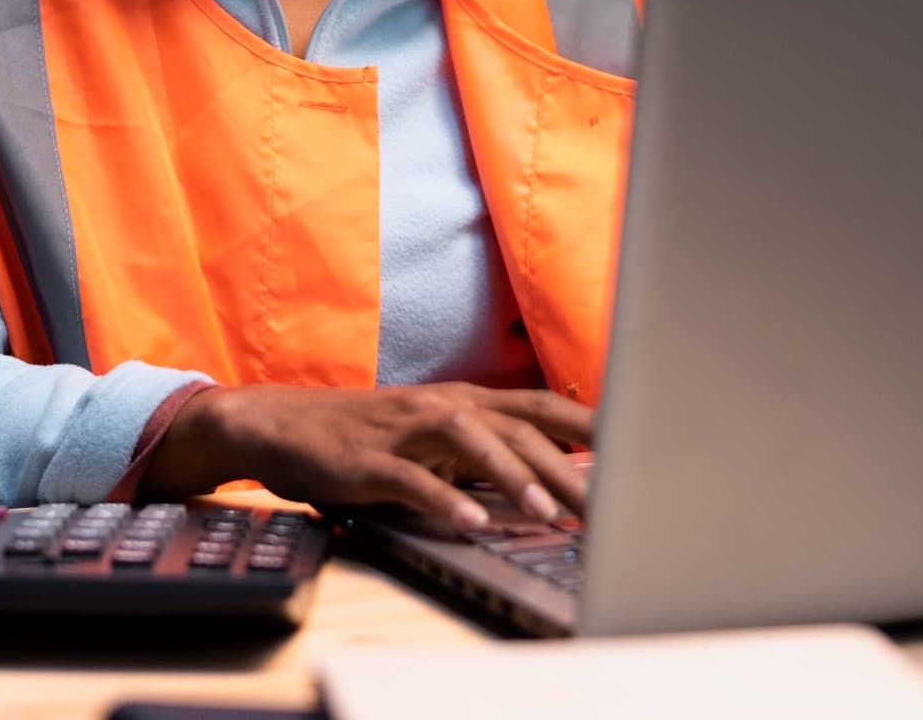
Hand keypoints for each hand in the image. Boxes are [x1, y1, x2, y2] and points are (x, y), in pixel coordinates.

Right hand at [139, 382, 592, 530]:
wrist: (280, 422)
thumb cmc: (365, 433)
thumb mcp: (431, 435)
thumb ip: (484, 448)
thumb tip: (552, 474)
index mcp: (463, 400)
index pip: (541, 404)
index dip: (591, 421)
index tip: (642, 444)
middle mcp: (441, 405)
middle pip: (517, 427)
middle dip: (569, 464)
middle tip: (613, 504)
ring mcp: (404, 429)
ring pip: (470, 440)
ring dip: (512, 474)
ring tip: (549, 511)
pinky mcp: (368, 458)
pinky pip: (411, 480)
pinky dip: (443, 499)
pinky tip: (470, 522)